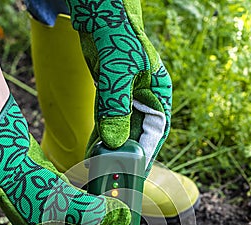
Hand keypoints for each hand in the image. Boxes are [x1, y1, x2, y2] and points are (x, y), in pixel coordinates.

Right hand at [0, 95, 130, 224]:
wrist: (2, 157)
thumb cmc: (25, 186)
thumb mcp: (62, 204)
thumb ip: (91, 213)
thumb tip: (118, 219)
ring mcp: (50, 208)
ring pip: (82, 215)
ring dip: (99, 212)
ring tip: (118, 208)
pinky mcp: (51, 190)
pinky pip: (76, 199)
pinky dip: (90, 197)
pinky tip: (101, 191)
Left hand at [65, 0, 171, 175]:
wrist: (99, 10)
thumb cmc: (114, 32)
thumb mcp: (116, 70)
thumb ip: (116, 106)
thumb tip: (114, 142)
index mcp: (158, 93)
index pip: (155, 132)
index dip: (145, 155)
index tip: (134, 176)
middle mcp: (147, 99)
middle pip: (138, 137)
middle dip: (125, 159)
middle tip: (113, 181)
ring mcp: (129, 100)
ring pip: (123, 133)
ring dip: (112, 153)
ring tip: (100, 173)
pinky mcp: (113, 98)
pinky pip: (109, 124)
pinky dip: (101, 139)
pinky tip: (92, 153)